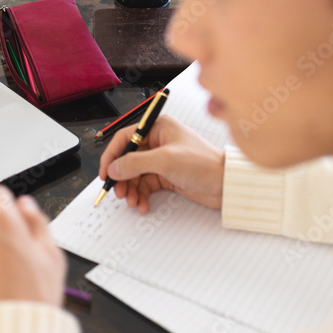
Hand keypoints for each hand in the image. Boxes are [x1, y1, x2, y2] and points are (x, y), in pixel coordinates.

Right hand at [98, 114, 225, 213]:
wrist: (226, 185)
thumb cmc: (205, 164)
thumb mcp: (165, 160)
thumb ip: (135, 163)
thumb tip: (114, 167)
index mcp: (158, 127)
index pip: (125, 138)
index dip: (112, 156)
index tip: (106, 173)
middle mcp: (158, 141)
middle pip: (128, 158)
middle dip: (122, 177)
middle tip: (119, 192)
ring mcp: (162, 159)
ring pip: (135, 174)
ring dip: (131, 189)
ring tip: (133, 202)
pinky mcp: (167, 175)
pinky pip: (145, 185)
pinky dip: (141, 195)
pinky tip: (143, 204)